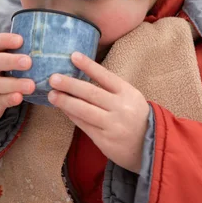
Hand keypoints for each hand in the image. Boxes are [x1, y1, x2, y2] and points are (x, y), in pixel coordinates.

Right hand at [0, 33, 35, 135]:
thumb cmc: (1, 74)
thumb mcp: (5, 61)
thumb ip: (21, 52)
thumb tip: (49, 41)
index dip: (6, 40)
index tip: (20, 40)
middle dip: (11, 61)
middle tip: (28, 62)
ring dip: (15, 84)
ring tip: (31, 85)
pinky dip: (9, 99)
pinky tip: (19, 98)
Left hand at [48, 52, 149, 173]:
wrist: (149, 146)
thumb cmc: (136, 117)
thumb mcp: (130, 98)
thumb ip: (111, 89)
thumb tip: (81, 77)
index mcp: (128, 93)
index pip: (105, 76)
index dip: (89, 65)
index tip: (73, 56)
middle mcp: (121, 108)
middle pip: (91, 93)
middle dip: (70, 85)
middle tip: (53, 78)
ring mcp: (112, 125)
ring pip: (84, 110)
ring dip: (66, 102)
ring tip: (52, 95)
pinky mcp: (104, 140)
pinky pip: (84, 125)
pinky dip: (72, 116)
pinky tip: (63, 109)